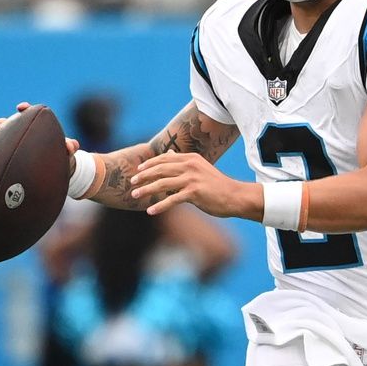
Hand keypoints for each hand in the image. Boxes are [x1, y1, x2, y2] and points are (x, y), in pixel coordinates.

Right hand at [0, 102, 78, 155]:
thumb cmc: (60, 159)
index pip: (27, 115)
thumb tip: (71, 146)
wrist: (53, 175)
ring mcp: (7, 147)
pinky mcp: (1, 160)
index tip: (21, 108)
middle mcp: (17, 134)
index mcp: (32, 128)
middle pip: (2, 125)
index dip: (24, 110)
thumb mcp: (66, 154)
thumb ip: (69, 147)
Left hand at [130, 152, 257, 218]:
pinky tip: (151, 212)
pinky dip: (160, 206)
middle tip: (132, 182)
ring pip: (162, 183)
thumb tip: (169, 153)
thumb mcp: (199, 168)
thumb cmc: (216, 185)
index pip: (164, 159)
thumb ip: (183, 162)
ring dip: (147, 190)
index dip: (149, 164)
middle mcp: (190, 166)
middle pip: (160, 169)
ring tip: (135, 196)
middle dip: (144, 176)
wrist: (234, 196)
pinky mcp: (194, 192)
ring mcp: (192, 179)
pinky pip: (172, 200)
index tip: (138, 171)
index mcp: (190, 158)